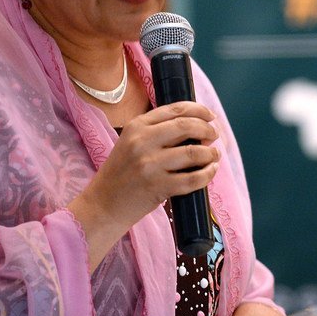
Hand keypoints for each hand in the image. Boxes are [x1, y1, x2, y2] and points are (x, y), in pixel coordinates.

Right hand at [68, 101, 219, 269]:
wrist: (102, 206)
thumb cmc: (121, 174)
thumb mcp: (131, 143)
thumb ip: (157, 133)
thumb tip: (198, 128)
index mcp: (136, 126)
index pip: (175, 109)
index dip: (199, 110)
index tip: (210, 116)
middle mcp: (142, 142)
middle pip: (187, 127)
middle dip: (207, 129)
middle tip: (214, 135)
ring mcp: (150, 165)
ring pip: (193, 153)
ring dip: (210, 153)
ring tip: (214, 156)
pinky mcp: (158, 187)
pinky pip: (192, 179)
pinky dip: (207, 174)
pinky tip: (210, 171)